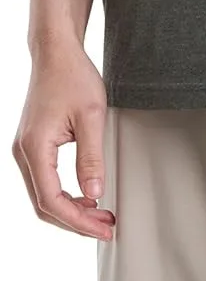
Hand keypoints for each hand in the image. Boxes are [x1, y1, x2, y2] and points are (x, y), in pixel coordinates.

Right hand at [12, 39, 115, 240]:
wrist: (56, 52)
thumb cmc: (73, 76)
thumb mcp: (91, 115)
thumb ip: (91, 158)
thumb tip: (94, 193)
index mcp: (35, 147)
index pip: (51, 200)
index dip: (77, 221)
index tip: (102, 228)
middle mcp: (23, 151)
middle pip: (43, 204)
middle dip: (75, 221)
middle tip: (106, 226)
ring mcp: (25, 148)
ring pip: (42, 194)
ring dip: (70, 208)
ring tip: (100, 213)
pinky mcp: (32, 144)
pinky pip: (44, 180)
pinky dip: (64, 193)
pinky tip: (86, 194)